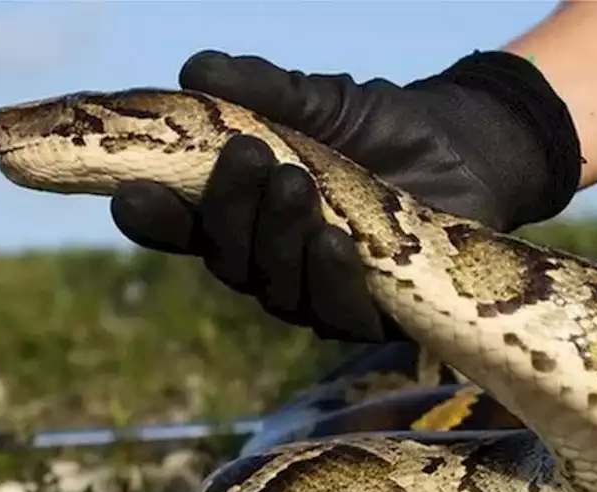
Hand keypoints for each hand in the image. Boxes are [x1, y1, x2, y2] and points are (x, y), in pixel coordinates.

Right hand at [110, 49, 580, 341]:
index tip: (130, 194)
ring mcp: (318, 294)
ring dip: (279, 239)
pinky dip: (331, 278)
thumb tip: (198, 70)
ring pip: (276, 290)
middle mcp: (270, 262)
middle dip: (229, 210)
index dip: (152, 219)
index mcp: (243, 216)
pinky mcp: (372, 316)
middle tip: (247, 155)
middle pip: (227, 259)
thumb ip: (263, 90)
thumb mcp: (320, 101)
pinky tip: (335, 240)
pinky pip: (338, 314)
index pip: (182, 228)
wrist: (466, 149)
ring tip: (294, 184)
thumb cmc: (381, 127)